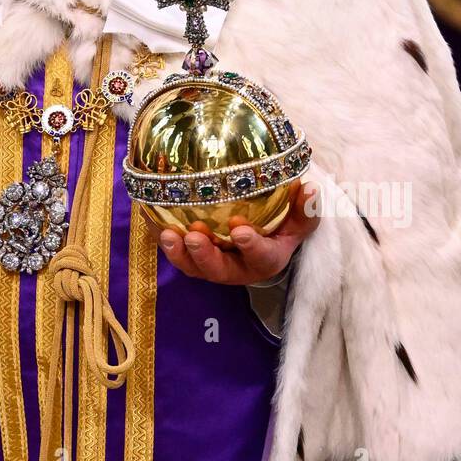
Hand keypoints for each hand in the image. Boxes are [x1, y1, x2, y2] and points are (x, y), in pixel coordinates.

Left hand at [152, 180, 318, 285]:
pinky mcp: (192, 256)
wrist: (264, 233)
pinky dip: (160, 238)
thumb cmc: (282, 224)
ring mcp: (211, 264)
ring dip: (178, 253)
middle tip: (194, 237)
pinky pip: (175, 251)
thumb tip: (310, 190)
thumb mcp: (299, 219)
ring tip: (167, 235)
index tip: (241, 232)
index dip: (251, 247)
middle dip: (205, 256)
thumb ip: (305, 209)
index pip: (261, 257)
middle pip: (219, 270)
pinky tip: (149, 221)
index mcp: (266, 259)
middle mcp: (237, 268)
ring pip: (193, 266)